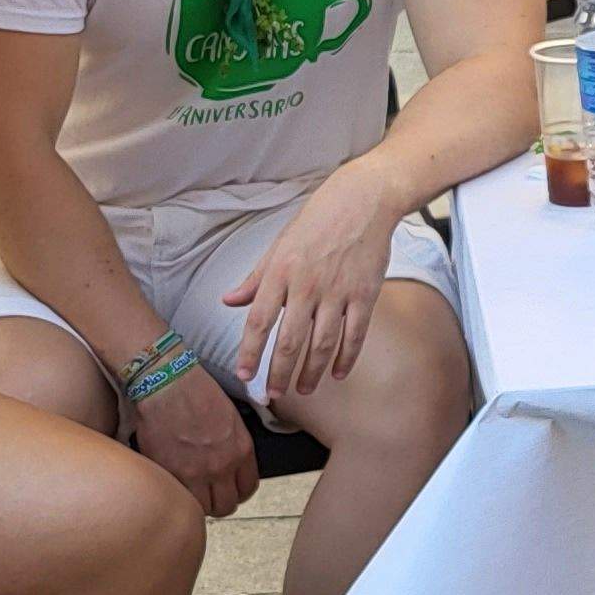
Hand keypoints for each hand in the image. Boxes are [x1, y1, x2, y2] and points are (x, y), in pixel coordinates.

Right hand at [129, 363, 259, 518]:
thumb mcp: (231, 418)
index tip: (228, 489)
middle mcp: (223, 465)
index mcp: (241, 449)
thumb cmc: (197, 391)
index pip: (248, 487)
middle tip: (207, 495)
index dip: (237, 492)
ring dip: (198, 504)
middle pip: (227, 505)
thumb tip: (228, 464)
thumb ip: (233, 446)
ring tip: (189, 492)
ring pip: (204, 508)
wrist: (168, 383)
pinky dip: (177, 496)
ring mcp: (197, 473)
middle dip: (218, 502)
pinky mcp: (171, 473)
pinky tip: (173, 485)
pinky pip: (179, 498)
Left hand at [221, 165, 403, 405]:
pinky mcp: (365, 294)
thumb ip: (255, 279)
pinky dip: (346, 357)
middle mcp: (307, 285)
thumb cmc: (317, 221)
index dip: (249, 352)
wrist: (362, 200)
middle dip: (278, 372)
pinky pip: (355, 334)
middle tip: (272, 394)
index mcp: (280, 272)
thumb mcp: (278, 245)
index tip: (244, 375)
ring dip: (311, 372)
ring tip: (302, 389)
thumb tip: (228, 301)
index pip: (258, 321)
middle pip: (289, 340)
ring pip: (322, 343)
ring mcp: (338, 291)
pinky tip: (338, 373)